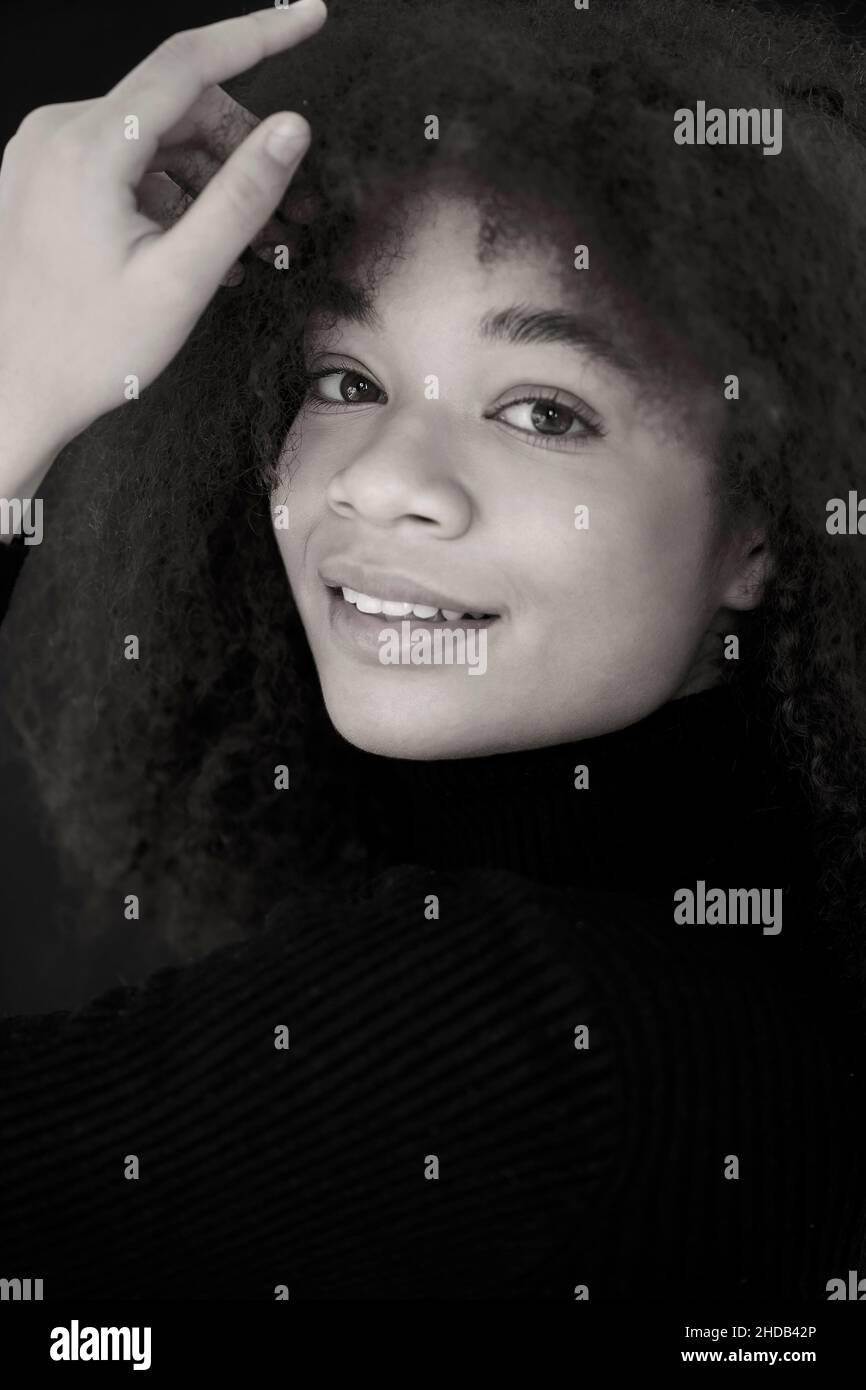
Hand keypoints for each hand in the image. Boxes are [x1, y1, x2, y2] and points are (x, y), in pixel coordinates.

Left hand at [0, 0, 325, 495]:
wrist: (17, 391)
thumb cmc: (89, 348)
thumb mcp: (182, 278)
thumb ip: (241, 197)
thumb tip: (291, 130)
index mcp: (89, 148)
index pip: (189, 62)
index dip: (260, 36)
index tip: (312, 18)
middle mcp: (58, 133)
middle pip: (176, 107)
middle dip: (239, 150)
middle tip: (291, 212)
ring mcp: (46, 154)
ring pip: (154, 138)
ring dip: (209, 181)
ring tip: (248, 248)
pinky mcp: (44, 178)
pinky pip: (124, 163)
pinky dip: (169, 194)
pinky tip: (199, 246)